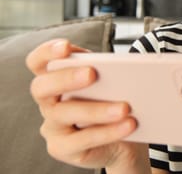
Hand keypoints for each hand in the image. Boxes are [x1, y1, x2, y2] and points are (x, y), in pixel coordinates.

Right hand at [26, 39, 146, 170]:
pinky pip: (81, 140)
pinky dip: (107, 132)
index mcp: (56, 79)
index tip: (65, 47)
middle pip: (42, 87)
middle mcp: (48, 101)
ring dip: (96, 109)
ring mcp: (52, 126)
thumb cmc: (112, 103)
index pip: (38, 62)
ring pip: (64, 114)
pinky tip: (128, 125)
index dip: (46, 53)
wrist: (121, 140)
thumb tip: (131, 64)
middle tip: (92, 73)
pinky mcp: (62, 148)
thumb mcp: (112, 83)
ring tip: (125, 107)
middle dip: (65, 78)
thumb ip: (110, 71)